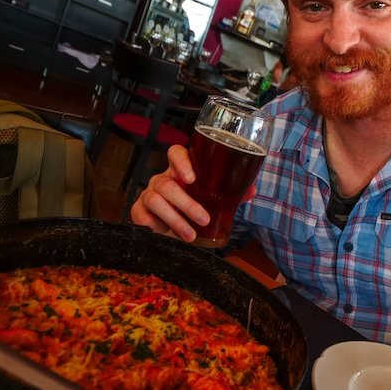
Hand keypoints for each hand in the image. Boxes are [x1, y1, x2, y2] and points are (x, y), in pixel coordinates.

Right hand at [129, 145, 257, 241]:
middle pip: (167, 184)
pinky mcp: (139, 211)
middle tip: (204, 218)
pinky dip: (154, 224)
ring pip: (155, 200)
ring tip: (191, 235)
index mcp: (180, 171)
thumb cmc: (193, 207)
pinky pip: (141, 215)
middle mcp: (162, 179)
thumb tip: (251, 189)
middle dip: (186, 203)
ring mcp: (148, 194)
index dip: (181, 162)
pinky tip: (163, 232)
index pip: (175, 153)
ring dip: (175, 219)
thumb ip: (231, 192)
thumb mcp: (211, 199)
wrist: (170, 228)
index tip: (192, 178)